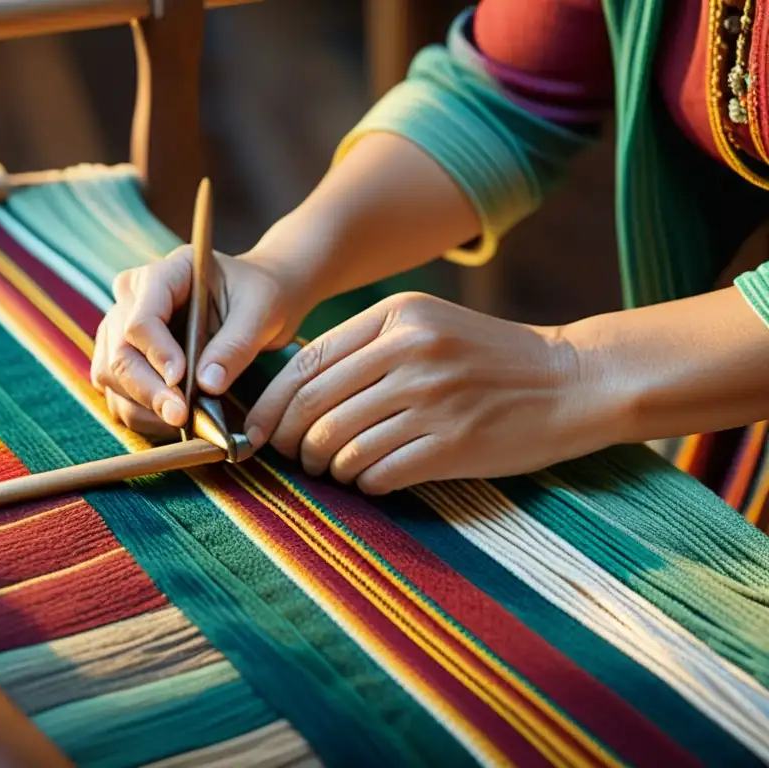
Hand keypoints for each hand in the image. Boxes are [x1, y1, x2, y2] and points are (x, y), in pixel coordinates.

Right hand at [92, 247, 309, 437]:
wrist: (254, 303)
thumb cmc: (258, 297)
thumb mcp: (260, 312)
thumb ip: (234, 345)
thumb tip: (207, 384)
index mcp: (166, 273)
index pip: (142, 318)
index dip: (157, 353)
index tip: (181, 380)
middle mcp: (133, 297)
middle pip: (120, 350)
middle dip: (148, 389)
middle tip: (180, 416)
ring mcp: (122, 328)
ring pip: (111, 375)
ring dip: (143, 406)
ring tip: (183, 422)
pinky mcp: (125, 358)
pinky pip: (119, 393)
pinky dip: (142, 414)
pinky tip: (174, 423)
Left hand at [244, 292, 597, 493]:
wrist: (572, 382)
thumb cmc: (489, 358)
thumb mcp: (427, 327)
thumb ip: (366, 347)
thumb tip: (295, 389)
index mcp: (398, 318)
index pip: (308, 362)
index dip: (272, 403)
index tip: (257, 430)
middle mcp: (411, 353)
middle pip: (316, 406)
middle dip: (289, 439)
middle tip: (289, 455)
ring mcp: (432, 399)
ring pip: (342, 444)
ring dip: (325, 465)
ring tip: (331, 468)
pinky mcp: (453, 444)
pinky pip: (379, 472)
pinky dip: (363, 481)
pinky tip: (370, 478)